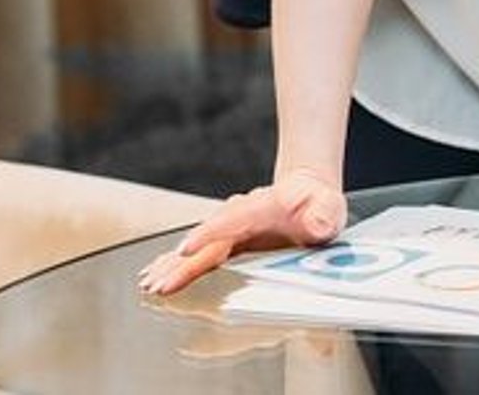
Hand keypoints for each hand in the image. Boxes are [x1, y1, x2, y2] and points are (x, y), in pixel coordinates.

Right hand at [136, 167, 346, 295]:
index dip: (209, 234)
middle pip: (207, 240)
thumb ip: (323, 215)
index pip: (231, 221)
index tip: (187, 249)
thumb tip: (318, 224)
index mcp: (261, 208)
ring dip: (173, 265)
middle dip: (182, 262)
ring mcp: (230, 230)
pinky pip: (199, 254)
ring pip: (198, 248)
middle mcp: (239, 218)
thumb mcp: (328, 207)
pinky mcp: (227, 242)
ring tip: (150, 283)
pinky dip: (176, 264)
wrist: (307, 194)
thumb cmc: (318, 203)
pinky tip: (155, 274)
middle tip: (159, 283)